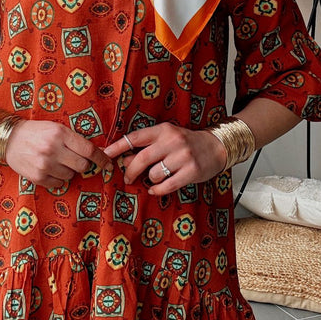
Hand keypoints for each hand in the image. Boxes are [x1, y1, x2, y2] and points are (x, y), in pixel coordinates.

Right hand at [5, 119, 112, 187]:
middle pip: (82, 166)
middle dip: (82, 164)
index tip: (108, 164)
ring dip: (68, 170)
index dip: (102, 159)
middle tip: (72, 158)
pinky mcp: (37, 177)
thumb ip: (75, 140)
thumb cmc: (36, 132)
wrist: (9, 139)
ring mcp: (44, 165)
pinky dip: (57, 178)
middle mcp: (53, 149)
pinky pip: (59, 184)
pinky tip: (48, 168)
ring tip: (56, 161)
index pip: (89, 150)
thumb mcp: (56, 128)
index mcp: (60, 134)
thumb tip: (99, 153)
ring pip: (71, 175)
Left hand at [104, 123, 226, 194]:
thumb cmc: (186, 143)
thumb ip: (147, 146)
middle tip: (127, 177)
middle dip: (130, 170)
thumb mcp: (166, 137)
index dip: (118, 146)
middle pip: (142, 158)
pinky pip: (167, 185)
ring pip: (154, 174)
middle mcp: (173, 141)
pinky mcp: (191, 171)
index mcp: (163, 130)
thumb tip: (124, 159)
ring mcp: (183, 156)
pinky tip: (156, 189)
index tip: (105, 154)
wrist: (215, 146)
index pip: (135, 137)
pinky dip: (158, 190)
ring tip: (153, 179)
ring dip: (149, 180)